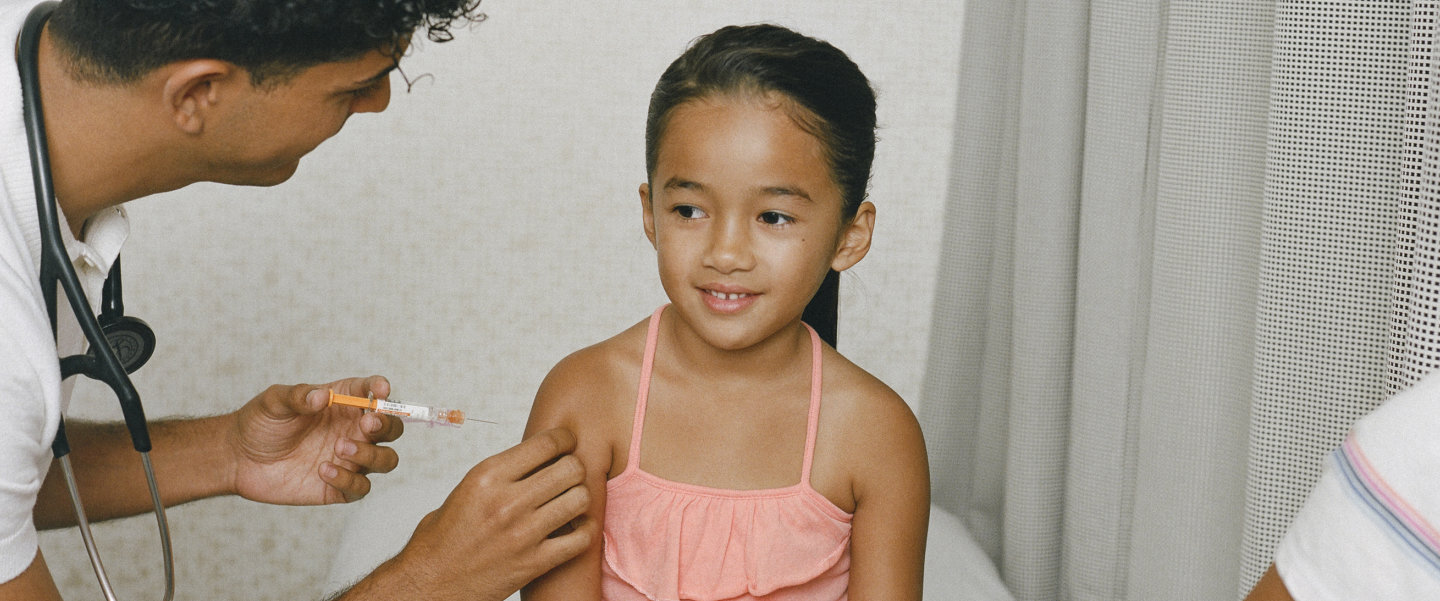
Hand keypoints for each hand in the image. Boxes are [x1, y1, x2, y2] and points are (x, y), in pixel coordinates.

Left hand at [228, 375, 402, 504]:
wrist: (238, 459)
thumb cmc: (260, 423)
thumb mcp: (275, 402)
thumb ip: (299, 396)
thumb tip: (323, 397)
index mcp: (344, 402)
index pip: (374, 392)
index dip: (382, 390)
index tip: (379, 391)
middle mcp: (353, 430)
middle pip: (392, 428)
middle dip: (387, 426)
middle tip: (367, 424)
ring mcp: (350, 460)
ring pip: (386, 460)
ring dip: (372, 454)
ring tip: (339, 448)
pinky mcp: (339, 487)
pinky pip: (361, 488)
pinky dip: (348, 479)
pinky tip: (323, 470)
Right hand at [358, 428, 593, 600]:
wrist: (430, 583)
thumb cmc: (442, 540)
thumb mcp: (465, 490)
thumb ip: (501, 473)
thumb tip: (535, 458)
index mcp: (488, 477)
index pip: (546, 443)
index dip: (564, 439)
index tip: (568, 444)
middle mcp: (508, 502)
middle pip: (571, 468)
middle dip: (574, 468)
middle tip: (569, 476)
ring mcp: (523, 533)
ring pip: (580, 499)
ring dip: (580, 499)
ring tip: (570, 502)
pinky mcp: (534, 562)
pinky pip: (580, 539)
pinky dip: (583, 532)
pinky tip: (573, 530)